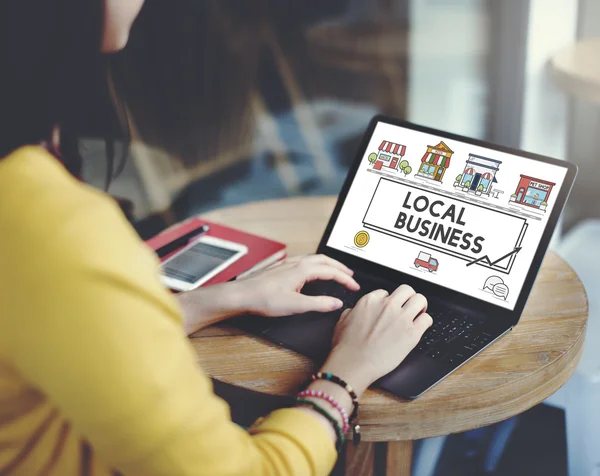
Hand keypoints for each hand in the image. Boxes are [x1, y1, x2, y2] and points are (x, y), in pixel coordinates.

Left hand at [234, 254, 359, 316]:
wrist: (242, 295)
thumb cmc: (264, 299)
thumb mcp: (295, 305)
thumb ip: (318, 304)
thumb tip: (336, 303)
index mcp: (303, 269)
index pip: (331, 271)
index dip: (345, 279)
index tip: (354, 287)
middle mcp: (296, 263)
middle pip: (325, 260)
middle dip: (340, 267)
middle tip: (350, 276)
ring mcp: (288, 263)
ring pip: (314, 258)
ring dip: (328, 264)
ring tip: (336, 271)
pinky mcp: (281, 267)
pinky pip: (304, 260)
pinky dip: (316, 264)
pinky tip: (312, 270)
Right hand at [320, 285, 432, 396]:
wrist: (354, 363)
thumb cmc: (346, 347)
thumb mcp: (342, 321)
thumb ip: (352, 311)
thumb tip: (356, 311)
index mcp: (370, 301)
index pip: (386, 292)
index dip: (389, 301)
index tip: (390, 308)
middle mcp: (387, 306)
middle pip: (407, 290)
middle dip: (408, 298)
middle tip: (408, 306)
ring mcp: (401, 318)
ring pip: (420, 299)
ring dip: (420, 306)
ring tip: (418, 314)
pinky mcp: (412, 333)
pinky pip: (427, 319)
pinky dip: (425, 322)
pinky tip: (421, 327)